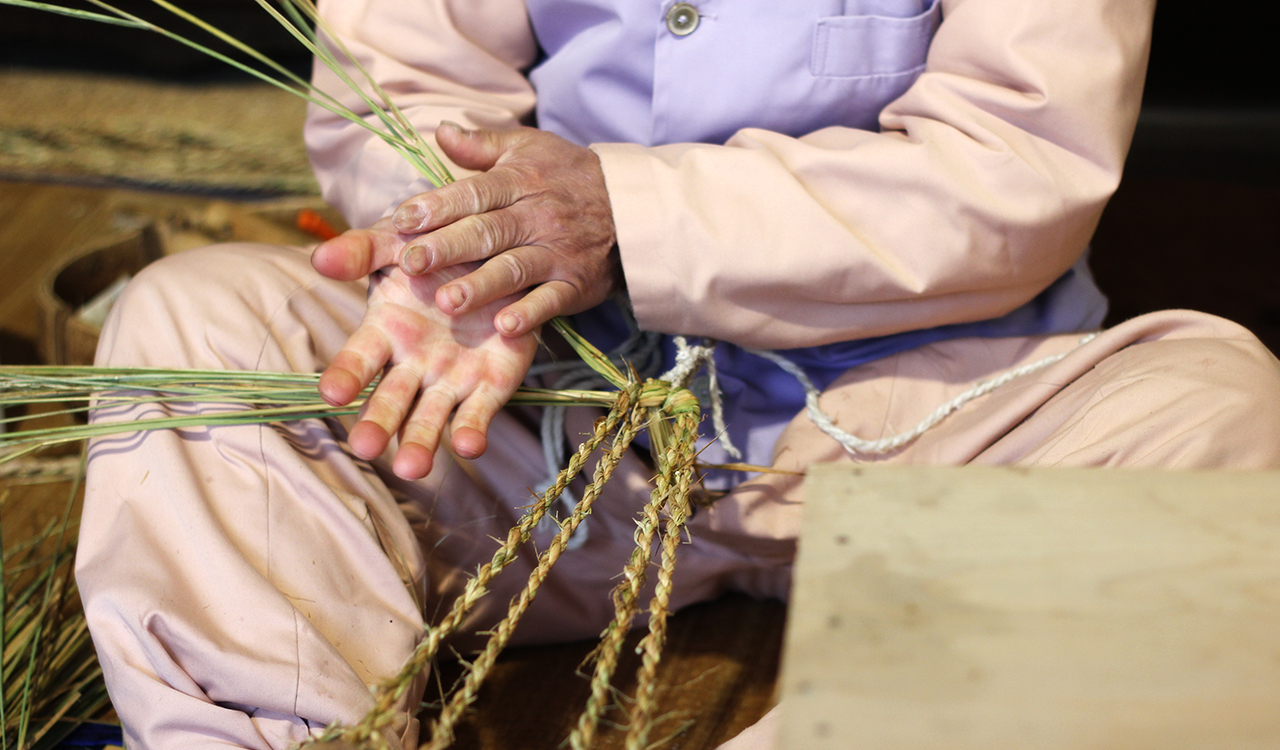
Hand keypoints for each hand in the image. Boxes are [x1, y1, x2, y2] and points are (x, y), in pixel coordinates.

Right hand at [312, 220, 536, 479]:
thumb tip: (319, 257)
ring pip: (431, 416)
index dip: (346, 374)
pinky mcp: (491, 383)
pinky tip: (469, 446)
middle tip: (365, 447)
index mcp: (385, 329)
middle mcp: (414, 362)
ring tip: (412, 468)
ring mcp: (452, 377)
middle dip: (378, 423)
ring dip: (421, 441)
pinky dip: (473, 430)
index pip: (359, 358)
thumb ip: (362, 250)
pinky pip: (480, 411)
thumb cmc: (435, 249)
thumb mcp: (398, 241)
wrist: (497, 250)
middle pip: (391, 400)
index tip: (331, 393)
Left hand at [387, 122, 621, 335]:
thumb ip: (481, 144)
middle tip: (411, 264)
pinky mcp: (576, 284)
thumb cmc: (568, 175)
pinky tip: (505, 328)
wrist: (631, 206)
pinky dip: (530, 314)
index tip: (402, 221)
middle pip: (488, 232)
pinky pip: (551, 299)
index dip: (437, 206)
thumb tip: (439, 131)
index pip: (473, 193)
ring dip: (481, 286)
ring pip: (514, 268)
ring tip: (447, 302)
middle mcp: (536, 217)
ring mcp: (557, 252)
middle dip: (448, 248)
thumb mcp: (528, 148)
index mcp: (520, 181)